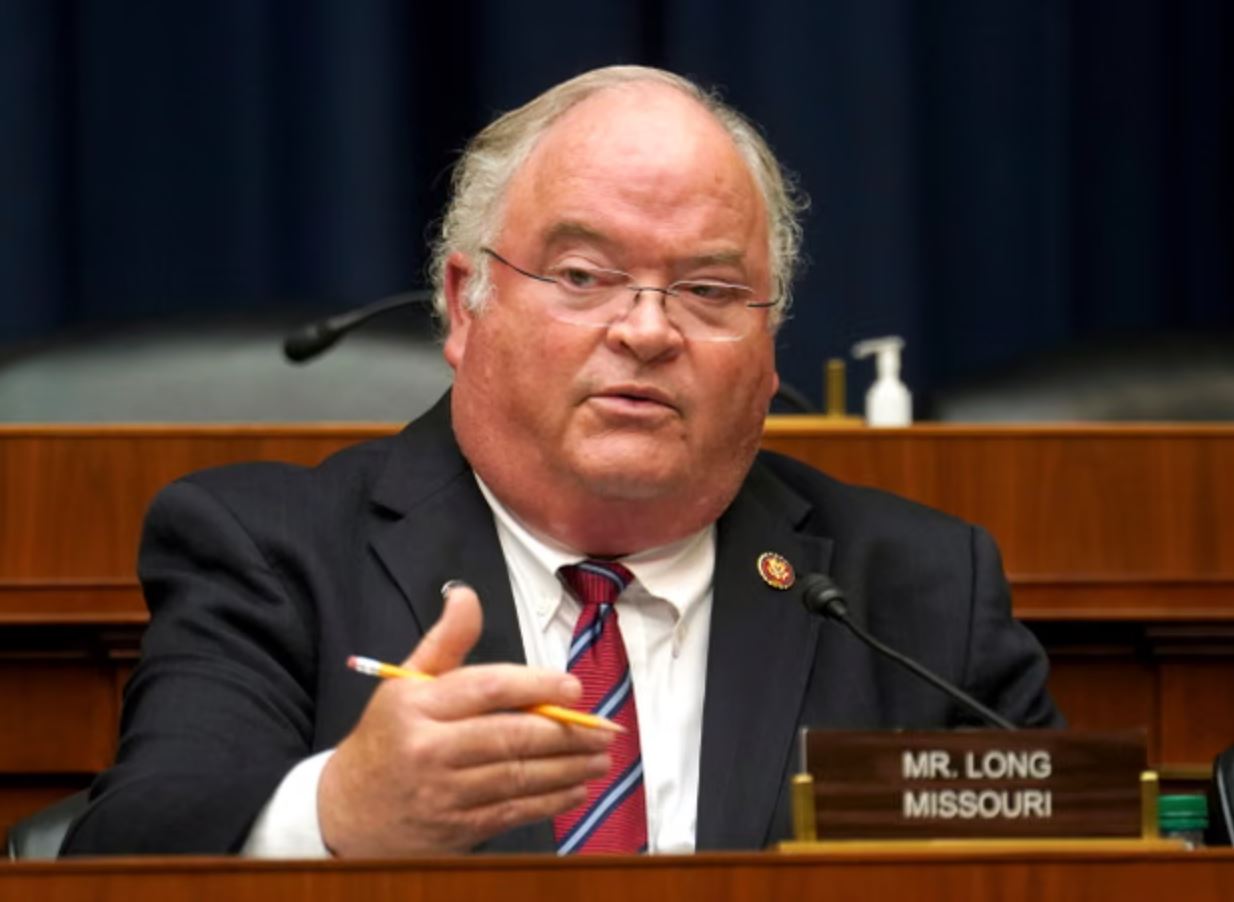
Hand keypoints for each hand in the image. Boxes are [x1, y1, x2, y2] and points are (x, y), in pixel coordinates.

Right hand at [318, 584, 612, 855]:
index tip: (572, 688)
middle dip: (566, 733)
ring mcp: (442, 792)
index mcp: (417, 704)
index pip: (486, 688)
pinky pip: (513, 812)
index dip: (535, 686)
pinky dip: (550, 801)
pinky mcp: (455, 826)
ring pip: (518, 777)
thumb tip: (466, 595)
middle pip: (509, 736)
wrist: (347, 810)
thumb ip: (445, 640)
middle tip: (603, 729)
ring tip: (600, 757)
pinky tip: (576, 788)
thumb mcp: (405, 682)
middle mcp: (428, 748)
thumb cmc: (388, 736)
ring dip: (568, 768)